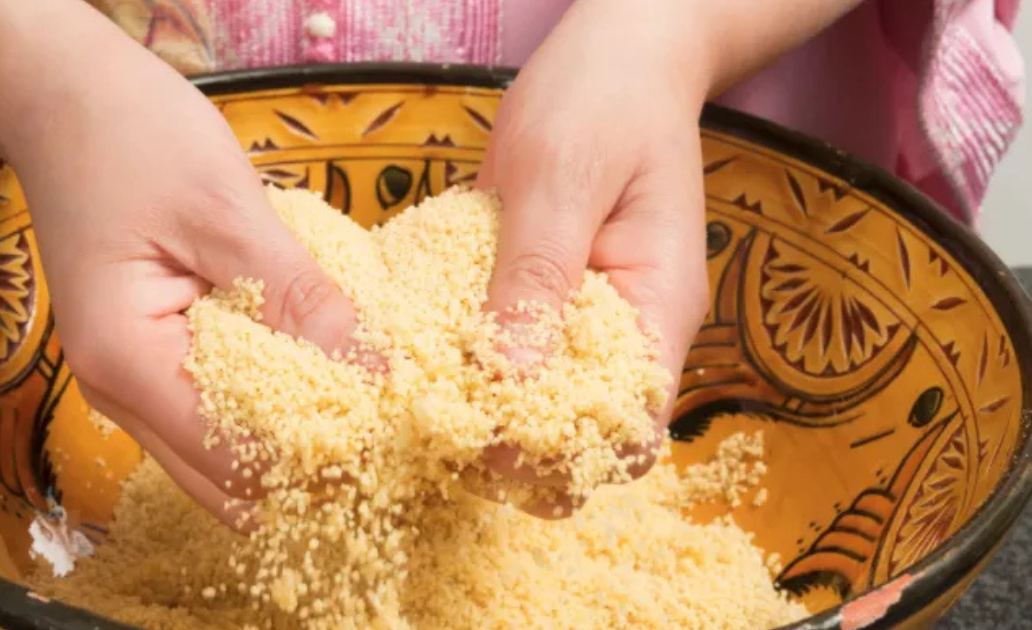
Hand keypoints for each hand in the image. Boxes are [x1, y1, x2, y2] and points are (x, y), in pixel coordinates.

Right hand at [6, 38, 363, 532]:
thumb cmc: (135, 140)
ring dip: (290, 445)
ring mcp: (130, 384)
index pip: (233, 456)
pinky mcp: (152, 362)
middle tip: (388, 434)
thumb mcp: (228, 212)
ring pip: (220, 458)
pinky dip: (270, 410)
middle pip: (223, 480)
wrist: (63, 100)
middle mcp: (117, 393)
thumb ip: (296, 298)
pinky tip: (321, 383)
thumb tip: (374, 375)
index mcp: (126, 361)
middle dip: (306, 470)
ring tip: (366, 411)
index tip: (390, 431)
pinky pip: (216, 414)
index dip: (315, 455)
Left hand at [476, 0, 712, 516]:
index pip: (629, 429)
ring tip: (425, 409)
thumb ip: (538, 278)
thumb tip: (512, 383)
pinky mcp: (553, 296)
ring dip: (494, 416)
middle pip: (589, 432)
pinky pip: (521, 351)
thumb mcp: (559, 180)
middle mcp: (633, 329)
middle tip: (440, 437)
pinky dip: (481, 367)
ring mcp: (593, 316)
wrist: (617, 55)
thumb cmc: (599, 100)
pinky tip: (429, 363)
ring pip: (551, 401)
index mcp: (657, 310)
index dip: (563, 457)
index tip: (486, 450)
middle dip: (522, 454)